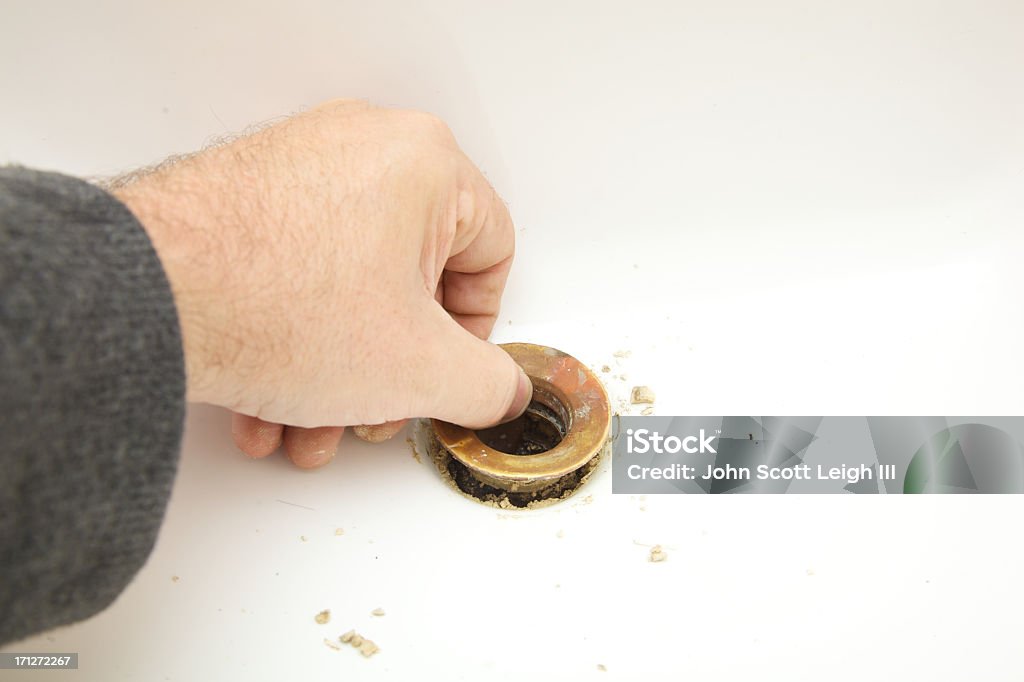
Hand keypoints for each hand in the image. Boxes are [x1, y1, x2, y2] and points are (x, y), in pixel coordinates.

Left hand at [114, 100, 531, 467]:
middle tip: (373, 414)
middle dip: (390, 370)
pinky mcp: (242, 195)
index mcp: (427, 162)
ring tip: (306, 429)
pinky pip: (294, 277)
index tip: (447, 376)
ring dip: (335, 374)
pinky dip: (290, 345)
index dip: (476, 333)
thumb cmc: (280, 306)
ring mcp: (297, 166)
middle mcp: (362, 148)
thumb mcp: (421, 369)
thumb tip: (500, 392)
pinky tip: (266, 410)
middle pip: (410, 280)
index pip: (492, 254)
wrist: (148, 299)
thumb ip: (488, 385)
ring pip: (347, 289)